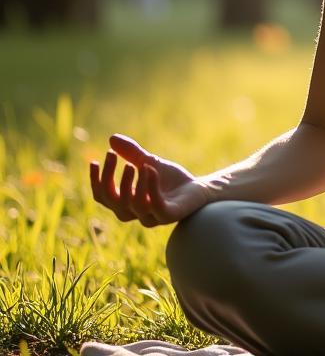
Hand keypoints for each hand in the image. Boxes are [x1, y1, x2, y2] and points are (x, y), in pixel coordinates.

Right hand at [89, 133, 213, 226]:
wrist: (198, 188)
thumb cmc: (171, 179)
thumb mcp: (149, 163)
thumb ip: (131, 154)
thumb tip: (111, 138)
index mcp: (126, 203)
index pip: (103, 196)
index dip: (96, 180)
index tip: (95, 160)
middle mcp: (135, 213)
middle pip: (113, 201)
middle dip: (110, 178)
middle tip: (114, 156)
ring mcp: (152, 216)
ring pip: (132, 206)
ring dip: (132, 183)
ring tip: (136, 164)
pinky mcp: (169, 215)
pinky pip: (156, 206)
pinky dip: (151, 187)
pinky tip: (151, 169)